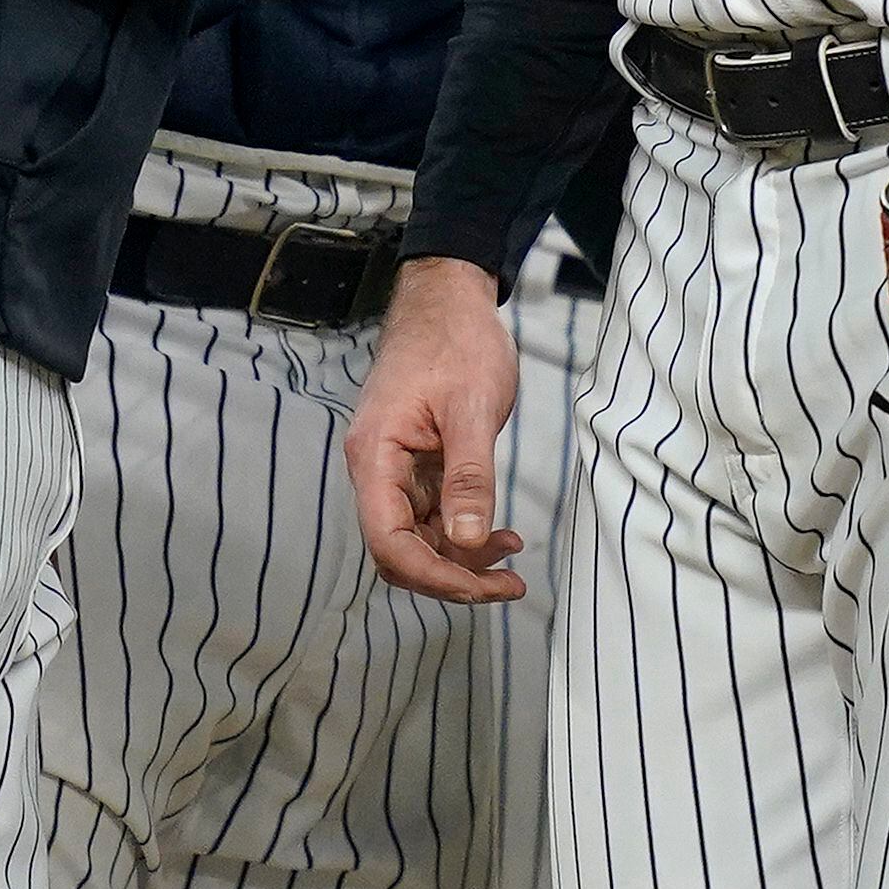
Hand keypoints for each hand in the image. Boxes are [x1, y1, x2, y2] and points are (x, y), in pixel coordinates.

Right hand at [343, 256, 523, 603]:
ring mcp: (395, 470)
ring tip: (513, 558)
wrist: (448, 300)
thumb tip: (466, 540)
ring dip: (461, 557)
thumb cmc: (457, 342)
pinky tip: (500, 534)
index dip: (435, 575)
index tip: (485, 588)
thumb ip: (469, 475)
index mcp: (375, 456)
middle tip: (509, 586)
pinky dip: (463, 531)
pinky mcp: (416, 465)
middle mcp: (376, 470)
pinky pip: (431, 515)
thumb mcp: (473, 406)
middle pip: (401, 551)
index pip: (390, 542)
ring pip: (418, 538)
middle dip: (452, 576)